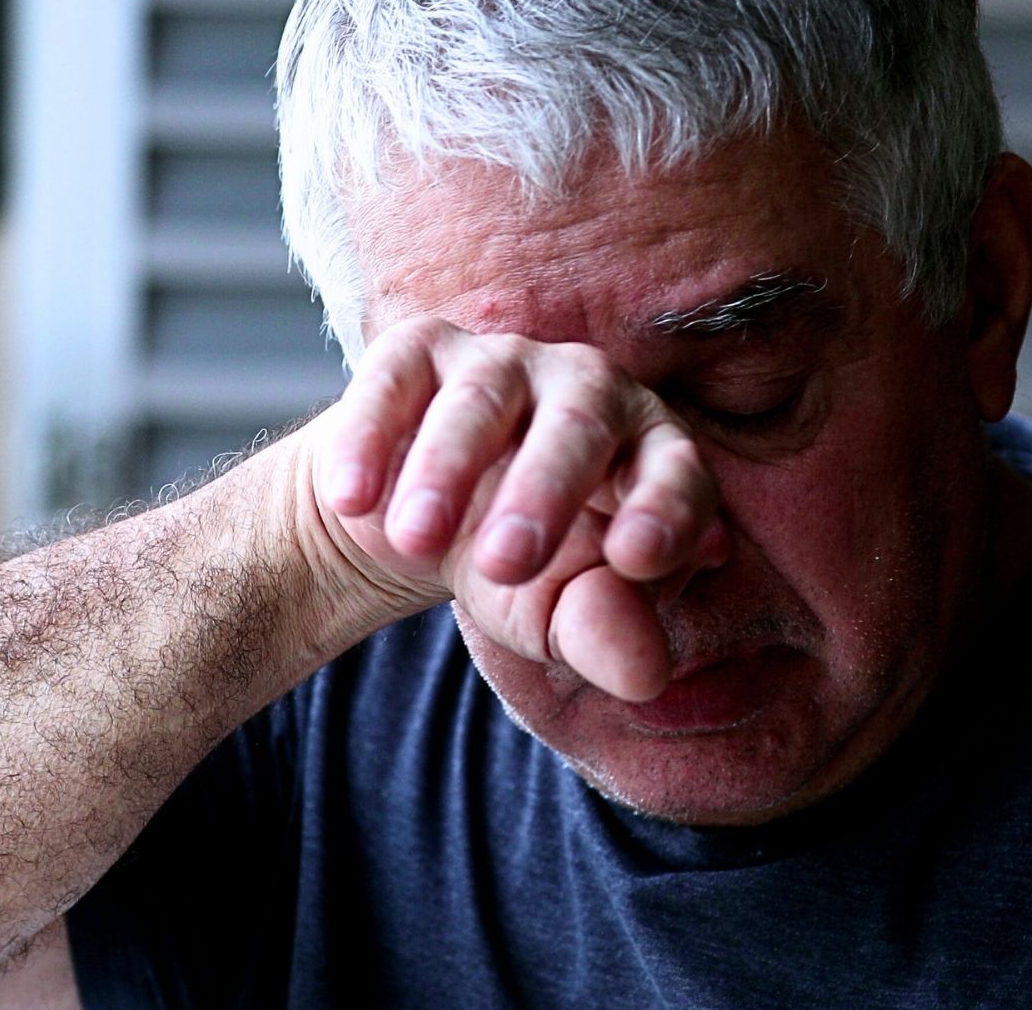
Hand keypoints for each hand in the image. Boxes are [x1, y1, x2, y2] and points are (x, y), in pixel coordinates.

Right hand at [310, 317, 723, 700]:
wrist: (419, 525)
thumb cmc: (520, 569)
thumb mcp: (558, 615)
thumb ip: (603, 636)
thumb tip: (645, 677)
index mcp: (650, 449)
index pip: (677, 471)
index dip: (665, 509)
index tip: (636, 559)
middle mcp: (590, 388)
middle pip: (581, 424)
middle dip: (544, 491)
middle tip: (502, 564)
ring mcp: (505, 362)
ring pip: (482, 400)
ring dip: (446, 470)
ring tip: (416, 539)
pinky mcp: (419, 354)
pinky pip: (396, 382)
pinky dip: (371, 437)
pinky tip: (353, 498)